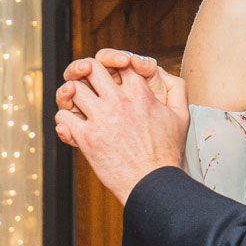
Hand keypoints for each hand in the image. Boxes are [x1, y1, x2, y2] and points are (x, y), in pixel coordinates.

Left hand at [55, 53, 188, 203]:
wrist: (153, 182)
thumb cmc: (167, 152)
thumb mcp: (181, 116)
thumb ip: (177, 90)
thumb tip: (166, 74)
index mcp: (140, 93)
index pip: (120, 62)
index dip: (113, 65)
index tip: (110, 77)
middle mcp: (119, 102)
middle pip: (91, 67)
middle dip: (86, 72)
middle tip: (86, 82)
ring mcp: (101, 119)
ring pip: (73, 89)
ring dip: (72, 94)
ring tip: (76, 102)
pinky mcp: (87, 138)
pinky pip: (64, 116)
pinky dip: (64, 118)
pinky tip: (72, 124)